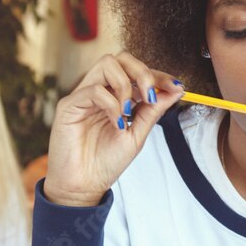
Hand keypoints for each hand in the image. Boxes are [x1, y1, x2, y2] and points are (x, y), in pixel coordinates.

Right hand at [41, 52, 184, 206]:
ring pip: (106, 64)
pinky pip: (94, 90)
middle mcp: (99, 91)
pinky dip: (112, 104)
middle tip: (151, 96)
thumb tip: (176, 89)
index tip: (176, 87)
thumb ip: (153, 111)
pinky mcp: (69, 105)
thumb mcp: (137, 135)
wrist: (83, 187)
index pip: (136, 72)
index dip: (158, 75)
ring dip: (126, 85)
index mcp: (115, 96)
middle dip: (143, 72)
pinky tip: (117, 123)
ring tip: (129, 111)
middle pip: (121, 58)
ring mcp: (83, 96)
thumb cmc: (106, 163)